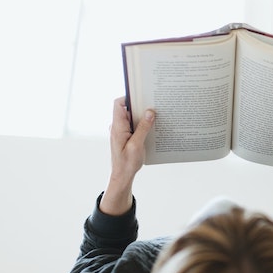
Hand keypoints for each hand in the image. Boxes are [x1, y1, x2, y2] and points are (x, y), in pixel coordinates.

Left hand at [100, 97, 154, 215]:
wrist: (122, 176)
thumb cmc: (127, 163)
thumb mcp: (137, 145)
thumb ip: (143, 128)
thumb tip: (150, 112)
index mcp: (117, 126)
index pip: (118, 104)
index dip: (128, 97)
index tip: (141, 96)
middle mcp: (118, 127)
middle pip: (127, 109)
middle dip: (140, 106)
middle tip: (153, 104)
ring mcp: (121, 131)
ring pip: (132, 117)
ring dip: (143, 116)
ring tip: (155, 116)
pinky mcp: (126, 137)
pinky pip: (134, 126)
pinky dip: (142, 125)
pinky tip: (152, 128)